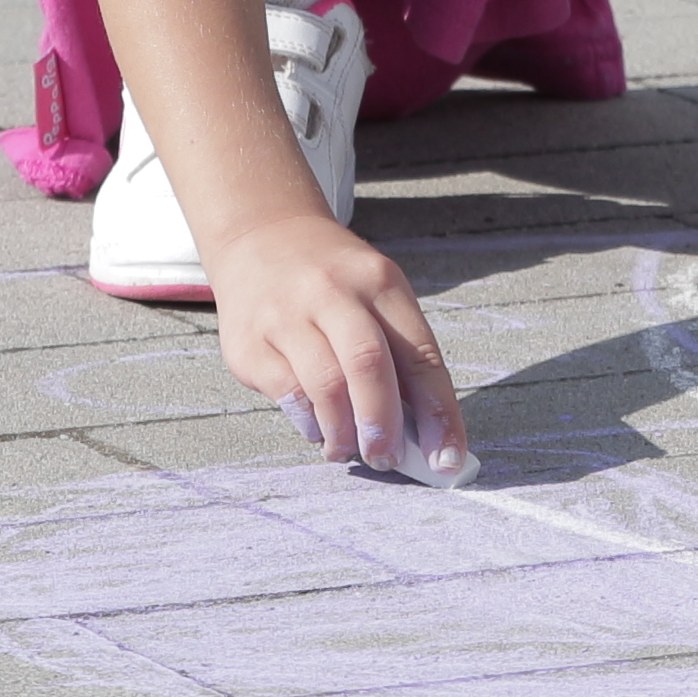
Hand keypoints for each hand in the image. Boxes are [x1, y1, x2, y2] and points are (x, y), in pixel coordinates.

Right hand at [207, 209, 467, 480]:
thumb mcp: (377, 294)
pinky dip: (310, 423)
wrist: (261, 237)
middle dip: (384, 424)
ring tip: (349, 449)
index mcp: (380, 282)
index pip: (419, 354)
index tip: (447, 459)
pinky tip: (318, 428)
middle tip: (388, 459)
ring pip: (324, 386)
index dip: (438, 413)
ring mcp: (287, 316)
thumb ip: (399, 356)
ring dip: (344, 433)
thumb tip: (423, 435)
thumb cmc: (334, 281)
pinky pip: (288, 396)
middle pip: (368, 365)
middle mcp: (334, 293)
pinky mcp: (250, 344)